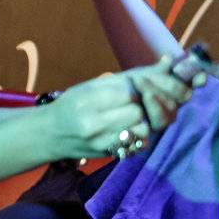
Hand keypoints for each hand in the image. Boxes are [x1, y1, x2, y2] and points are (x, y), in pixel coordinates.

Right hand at [46, 60, 186, 160]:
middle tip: (142, 98)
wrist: (51, 134)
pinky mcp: (111, 155)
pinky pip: (141, 143)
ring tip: (138, 112)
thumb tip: (168, 62)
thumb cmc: (74, 105)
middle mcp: (94, 125)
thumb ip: (132, 76)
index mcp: (87, 101)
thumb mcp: (95, 85)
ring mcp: (103, 143)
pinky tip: (136, 126)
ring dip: (148, 118)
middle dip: (147, 103)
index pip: (130, 93)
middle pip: (139, 112)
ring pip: (144, 129)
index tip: (139, 84)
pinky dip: (144, 132)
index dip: (142, 86)